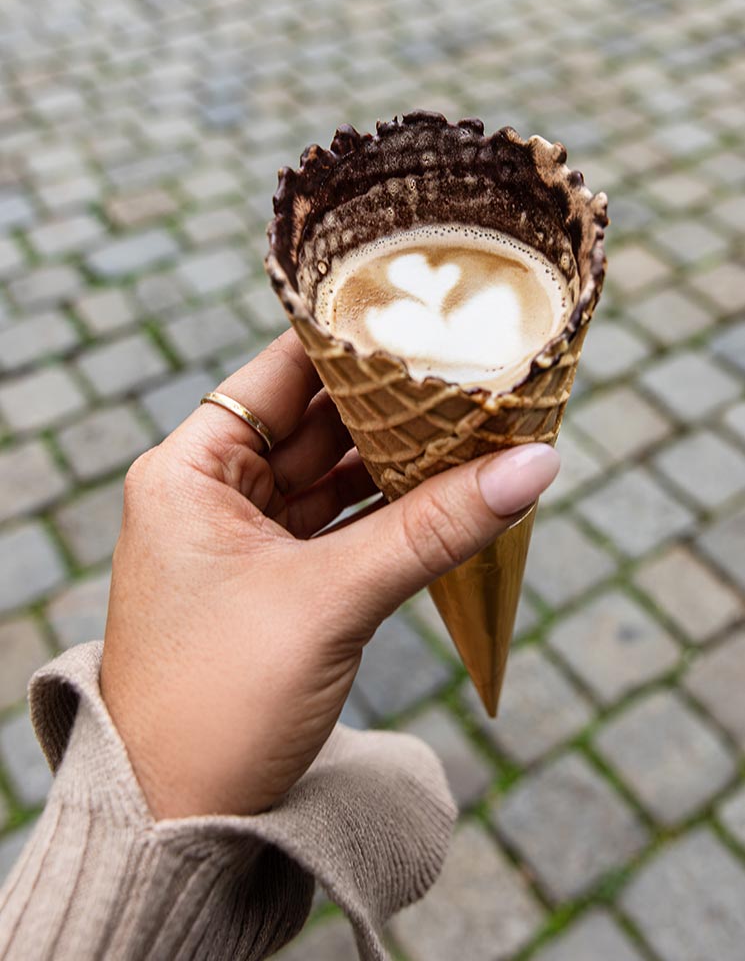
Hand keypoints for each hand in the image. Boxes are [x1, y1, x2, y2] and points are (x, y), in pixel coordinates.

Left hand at [101, 329, 558, 817]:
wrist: (178, 819)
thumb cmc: (219, 703)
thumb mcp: (331, 601)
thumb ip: (432, 528)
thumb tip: (533, 465)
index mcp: (190, 469)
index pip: (279, 375)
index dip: (353, 345)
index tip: (427, 318)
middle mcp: (212, 492)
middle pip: (317, 425)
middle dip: (395, 407)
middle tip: (473, 374)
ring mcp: (246, 539)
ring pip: (337, 479)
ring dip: (402, 463)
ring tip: (479, 429)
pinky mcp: (278, 583)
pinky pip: (345, 528)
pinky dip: (393, 515)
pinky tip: (451, 493)